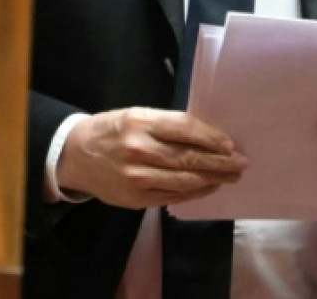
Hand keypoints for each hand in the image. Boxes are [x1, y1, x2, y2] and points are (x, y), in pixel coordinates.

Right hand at [57, 107, 246, 208]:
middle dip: (220, 162)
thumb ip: (166, 125)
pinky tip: (208, 187)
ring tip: (230, 177)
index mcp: (139, 122)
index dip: (211, 137)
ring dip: (212, 179)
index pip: (184, 129)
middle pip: (188, 157)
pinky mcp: (136, 198)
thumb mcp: (135, 116)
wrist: (76, 156)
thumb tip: (206, 136)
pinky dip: (195, 192)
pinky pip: (173, 196)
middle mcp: (138, 149)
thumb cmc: (111, 131)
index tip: (230, 144)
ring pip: (184, 180)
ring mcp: (136, 176)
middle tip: (240, 164)